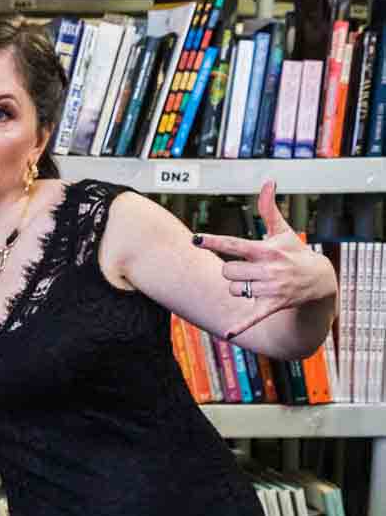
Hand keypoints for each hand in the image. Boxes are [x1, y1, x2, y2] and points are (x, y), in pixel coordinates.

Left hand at [192, 182, 337, 340]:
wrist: (319, 280)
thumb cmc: (296, 253)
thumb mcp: (283, 231)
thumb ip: (269, 209)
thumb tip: (268, 181)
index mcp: (265, 250)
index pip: (233, 244)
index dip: (213, 241)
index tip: (195, 239)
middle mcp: (267, 269)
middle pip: (227, 272)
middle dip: (231, 272)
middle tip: (246, 270)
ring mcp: (270, 289)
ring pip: (234, 290)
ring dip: (238, 288)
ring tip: (255, 284)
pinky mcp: (272, 306)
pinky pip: (252, 317)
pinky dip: (240, 325)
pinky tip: (228, 333)